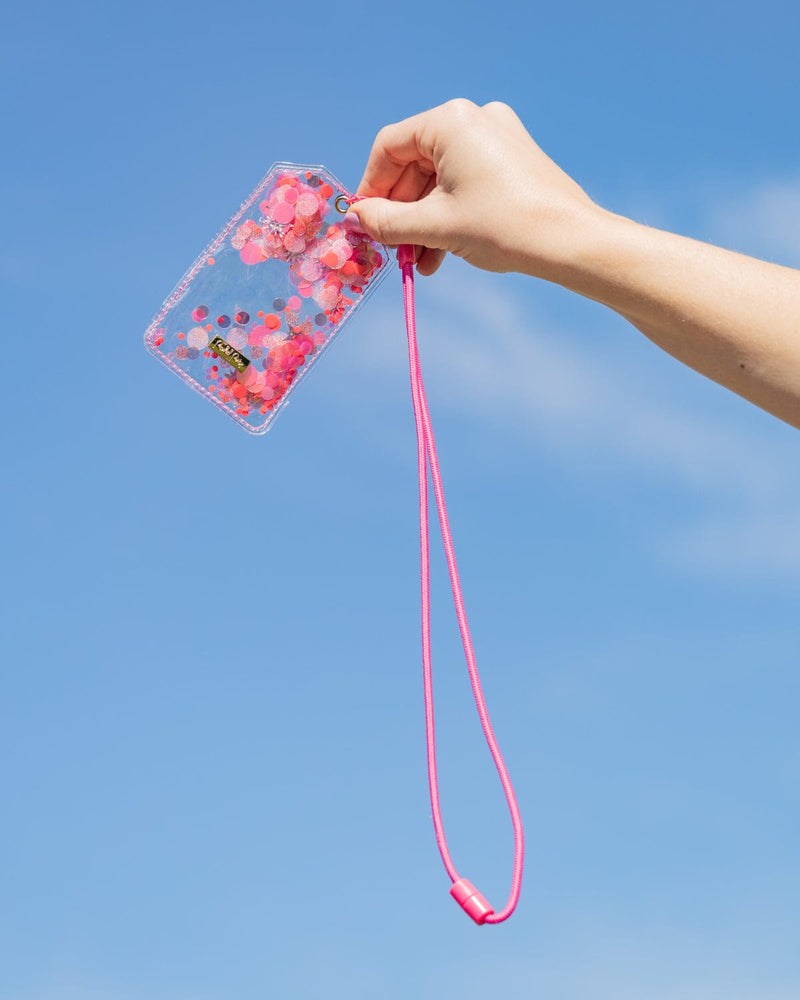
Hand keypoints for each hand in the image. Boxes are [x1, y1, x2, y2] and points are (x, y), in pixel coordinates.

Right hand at [351, 98, 601, 277]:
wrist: (569, 241)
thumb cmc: (502, 227)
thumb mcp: (434, 227)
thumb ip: (387, 223)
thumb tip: (356, 220)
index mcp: (451, 121)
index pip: (390, 147)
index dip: (371, 188)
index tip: (365, 223)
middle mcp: (474, 119)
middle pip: (416, 165)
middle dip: (401, 212)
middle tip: (392, 250)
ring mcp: (498, 137)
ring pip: (441, 180)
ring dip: (424, 222)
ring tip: (419, 263)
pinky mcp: (513, 160)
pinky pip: (466, 184)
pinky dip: (450, 215)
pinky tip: (443, 253)